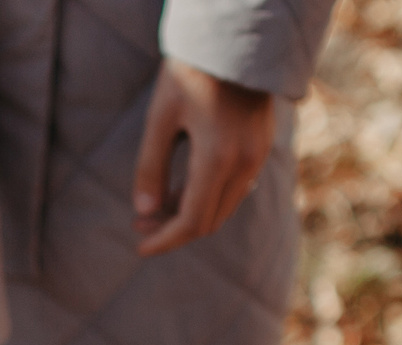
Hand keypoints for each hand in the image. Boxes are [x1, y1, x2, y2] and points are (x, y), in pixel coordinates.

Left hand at [133, 58, 274, 257]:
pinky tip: (179, 187)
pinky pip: (234, 188)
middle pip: (208, 220)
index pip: (191, 221)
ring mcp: (258, 156)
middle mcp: (244, 163)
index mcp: (218, 159)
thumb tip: (144, 212)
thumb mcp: (161, 118)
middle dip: (172, 228)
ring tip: (154, 206)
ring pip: (222, 207)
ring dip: (190, 213)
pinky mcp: (262, 147)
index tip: (139, 247)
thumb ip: (151, 168)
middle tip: (139, 223)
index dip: (164, 240)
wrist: (236, 39)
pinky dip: (207, 196)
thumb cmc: (192, 73)